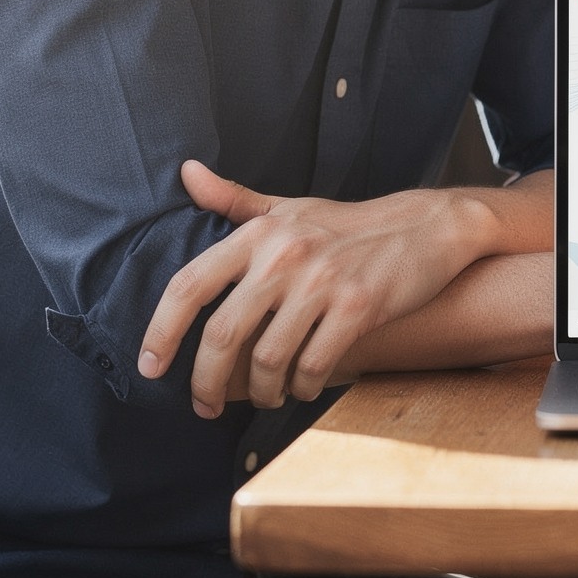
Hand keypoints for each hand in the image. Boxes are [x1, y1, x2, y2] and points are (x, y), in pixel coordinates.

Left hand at [138, 161, 494, 416]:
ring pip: (269, 359)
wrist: (427, 227)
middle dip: (206, 381)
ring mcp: (323, 281)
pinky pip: (314, 365)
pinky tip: (304, 387)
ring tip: (266, 397)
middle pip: (223, 335)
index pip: (189, 285)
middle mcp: (286, 255)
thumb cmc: (349, 224)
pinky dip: (303, 387)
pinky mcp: (359, 307)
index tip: (151, 367)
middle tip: (204, 404)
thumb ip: (234, 199)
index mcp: (260, 232)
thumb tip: (186, 172)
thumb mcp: (290, 206)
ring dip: (262, 391)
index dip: (160, 332)